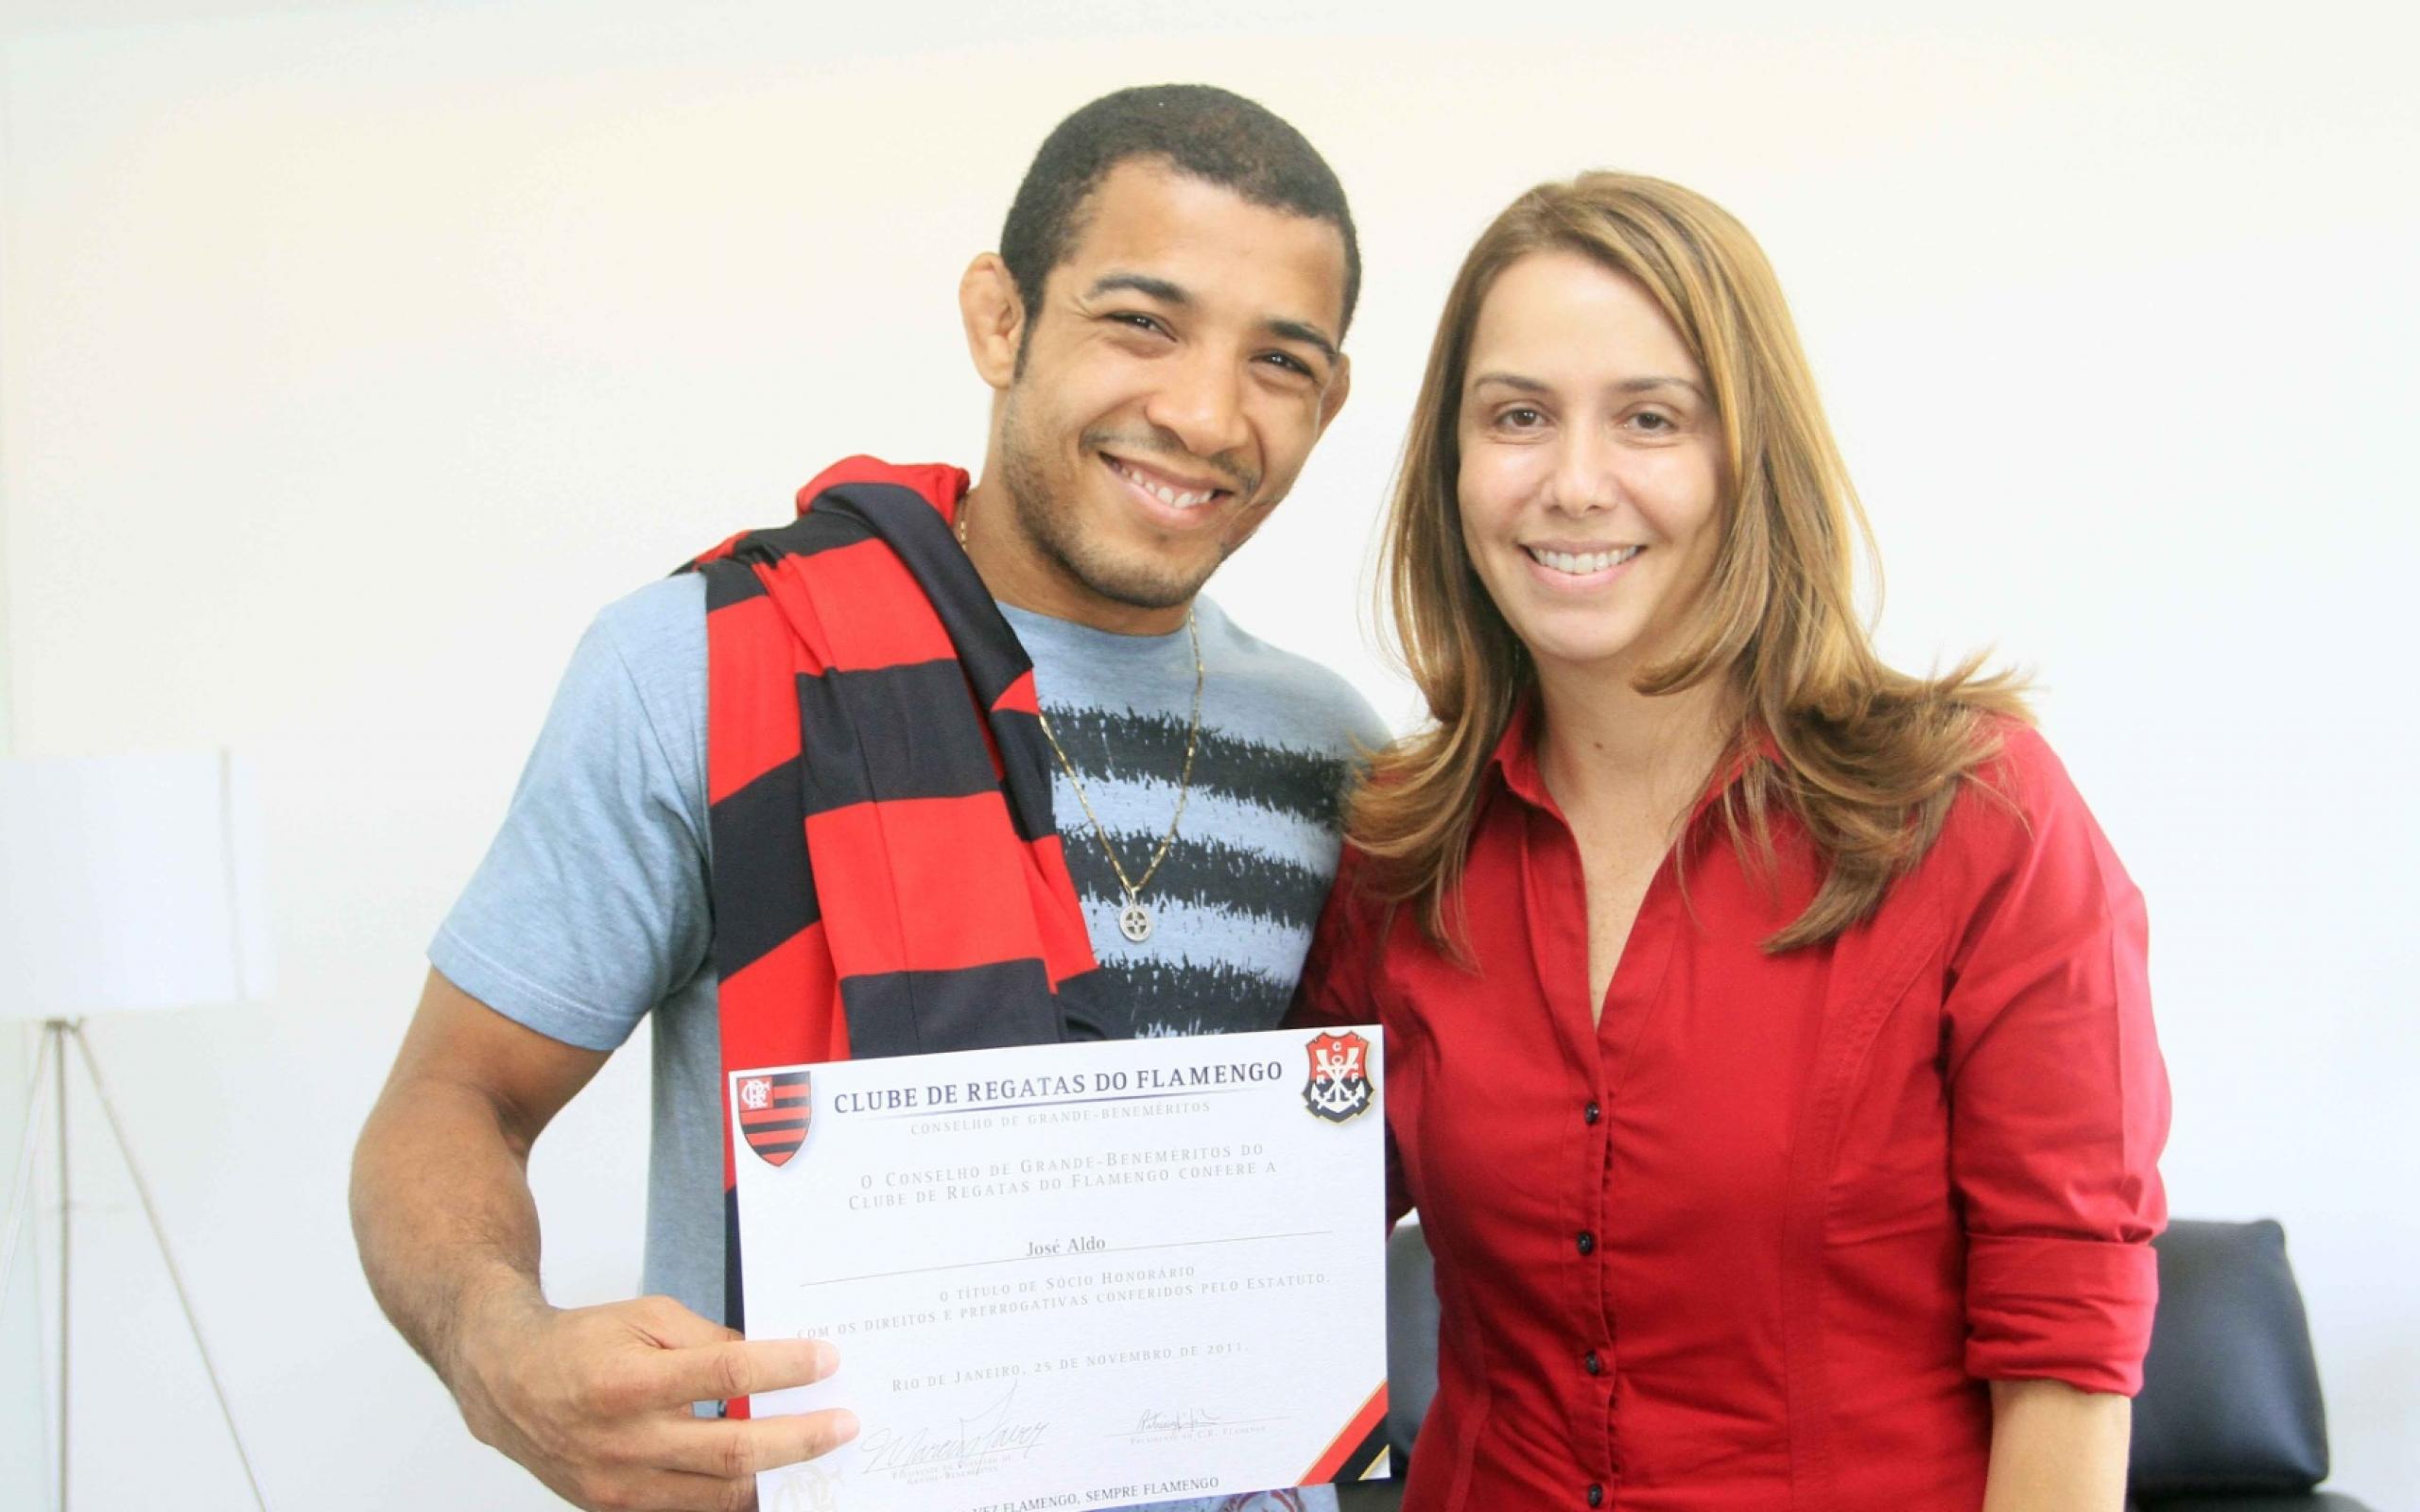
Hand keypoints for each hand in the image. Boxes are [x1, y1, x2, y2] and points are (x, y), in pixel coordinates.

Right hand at [452, 1290, 854, 1511]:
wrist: (508, 1385)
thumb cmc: (581, 1343)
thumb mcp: (647, 1317)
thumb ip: (710, 1339)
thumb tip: (771, 1365)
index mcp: (627, 1382)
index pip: (725, 1375)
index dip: (783, 1369)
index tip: (827, 1360)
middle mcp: (621, 1441)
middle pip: (730, 1450)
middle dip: (798, 1438)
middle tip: (844, 1422)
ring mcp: (618, 1485)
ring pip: (716, 1495)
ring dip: (775, 1476)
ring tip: (818, 1451)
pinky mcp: (614, 1509)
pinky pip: (689, 1509)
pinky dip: (733, 1497)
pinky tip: (767, 1478)